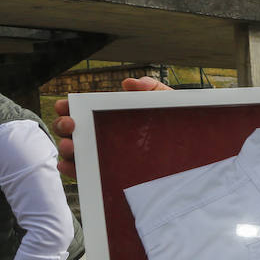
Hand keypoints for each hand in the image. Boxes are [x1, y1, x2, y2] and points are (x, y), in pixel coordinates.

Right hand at [55, 76, 173, 176]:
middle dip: (64, 125)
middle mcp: (103, 136)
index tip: (64, 105)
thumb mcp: (167, 106)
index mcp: (111, 117)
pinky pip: (86, 174)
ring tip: (72, 145)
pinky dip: (73, 169)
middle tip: (71, 123)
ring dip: (67, 147)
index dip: (69, 107)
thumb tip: (129, 83)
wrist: (194, 152)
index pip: (83, 111)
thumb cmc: (178, 127)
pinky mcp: (109, 175)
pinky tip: (70, 165)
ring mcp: (104, 155)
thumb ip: (152, 90)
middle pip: (73, 130)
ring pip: (76, 152)